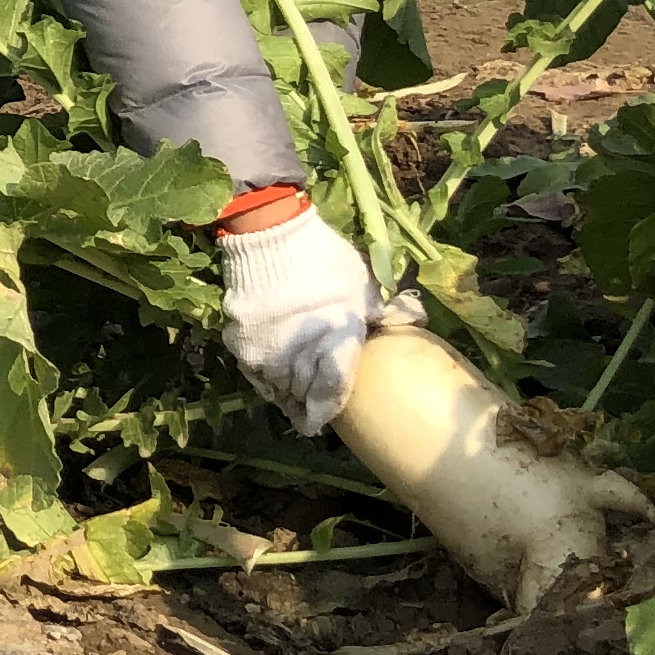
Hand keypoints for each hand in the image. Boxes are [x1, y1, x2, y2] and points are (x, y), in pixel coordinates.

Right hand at [216, 201, 377, 434]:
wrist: (270, 233)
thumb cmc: (323, 259)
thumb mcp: (362, 283)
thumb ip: (381, 311)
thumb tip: (415, 318)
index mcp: (332, 345)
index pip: (331, 393)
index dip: (328, 409)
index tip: (322, 421)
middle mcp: (296, 357)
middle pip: (301, 395)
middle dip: (306, 405)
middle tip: (308, 415)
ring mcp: (264, 351)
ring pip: (276, 388)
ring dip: (285, 394)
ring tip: (290, 398)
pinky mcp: (239, 341)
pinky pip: (253, 372)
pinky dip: (264, 378)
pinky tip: (272, 376)